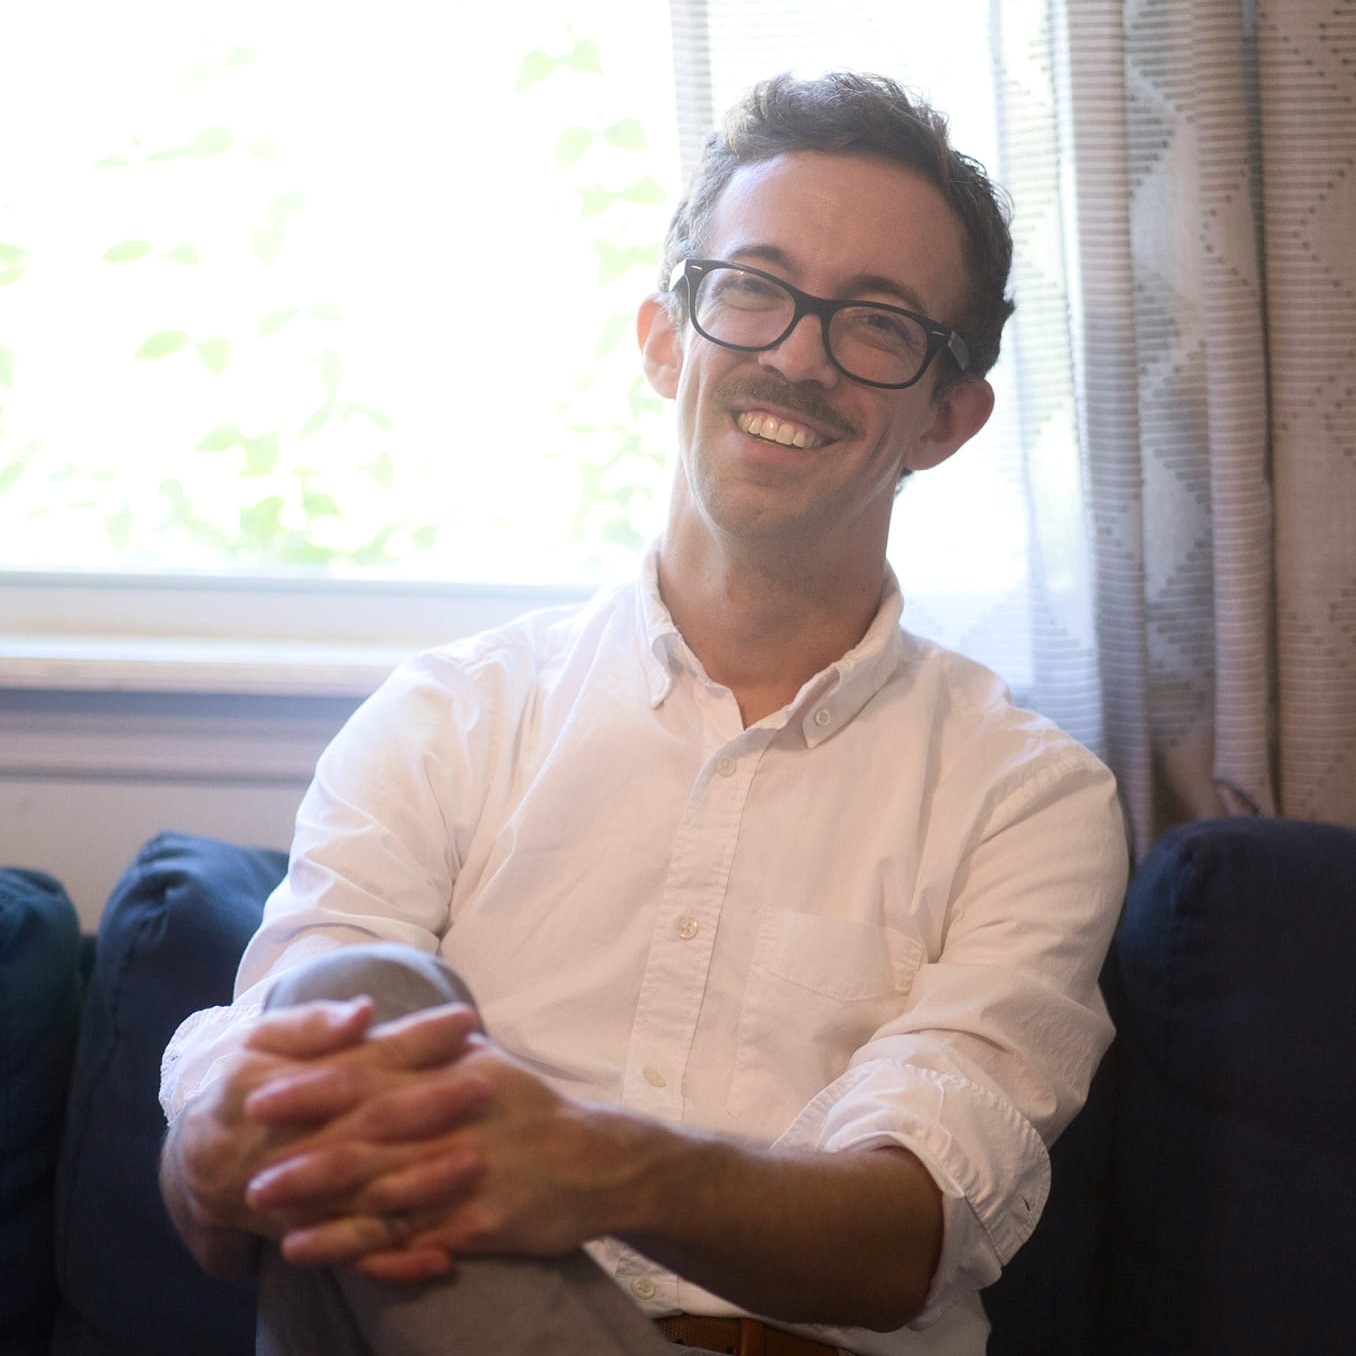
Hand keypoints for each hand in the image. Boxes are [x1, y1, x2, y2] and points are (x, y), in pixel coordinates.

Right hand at [165, 998, 481, 1273]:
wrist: (196, 1162)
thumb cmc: (245, 1084)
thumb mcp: (262, 1041)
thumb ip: (313, 1024)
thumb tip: (363, 1013)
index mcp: (281, 1086)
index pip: (360, 1059)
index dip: (413, 1040)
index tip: (464, 1020)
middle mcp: (293, 1145)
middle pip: (368, 1124)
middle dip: (430, 1105)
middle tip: (485, 1083)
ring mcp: (301, 1198)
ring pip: (365, 1194)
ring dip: (421, 1182)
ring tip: (477, 1160)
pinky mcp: (309, 1236)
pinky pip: (354, 1254)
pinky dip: (397, 1261)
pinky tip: (443, 1258)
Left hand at [244, 1042, 648, 1281]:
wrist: (597, 1160)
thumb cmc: (529, 1106)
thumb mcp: (481, 1060)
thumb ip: (424, 1046)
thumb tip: (365, 1023)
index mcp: (450, 1074)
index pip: (369, 1076)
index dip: (312, 1087)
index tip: (259, 1095)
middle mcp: (454, 1120)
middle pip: (367, 1137)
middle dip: (303, 1152)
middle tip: (246, 1169)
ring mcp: (467, 1173)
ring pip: (382, 1191)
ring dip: (321, 1206)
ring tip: (269, 1215)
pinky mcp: (480, 1223)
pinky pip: (413, 1237)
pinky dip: (366, 1246)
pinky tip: (326, 1252)